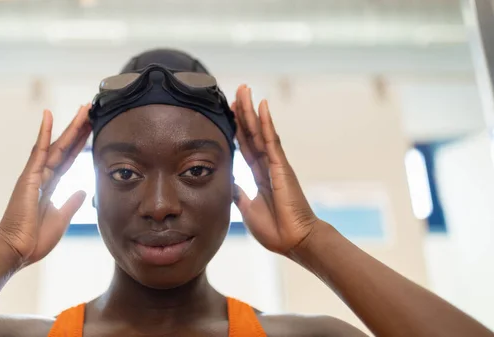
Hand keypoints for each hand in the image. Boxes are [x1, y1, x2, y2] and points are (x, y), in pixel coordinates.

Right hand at [0, 105, 90, 267]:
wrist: (16, 251)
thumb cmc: (34, 239)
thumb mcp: (61, 219)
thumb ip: (72, 203)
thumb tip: (83, 190)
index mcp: (51, 186)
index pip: (70, 159)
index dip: (81, 143)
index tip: (92, 128)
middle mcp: (44, 176)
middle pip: (66, 147)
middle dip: (79, 129)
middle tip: (90, 110)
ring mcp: (36, 175)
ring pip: (57, 145)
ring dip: (70, 127)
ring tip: (84, 110)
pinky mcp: (29, 177)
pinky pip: (39, 151)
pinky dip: (44, 133)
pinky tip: (49, 115)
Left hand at [232, 85, 321, 254]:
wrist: (294, 241)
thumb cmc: (274, 228)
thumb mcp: (246, 208)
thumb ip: (237, 192)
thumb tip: (226, 180)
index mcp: (258, 175)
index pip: (244, 145)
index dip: (236, 127)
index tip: (228, 110)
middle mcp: (266, 164)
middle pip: (251, 132)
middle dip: (242, 111)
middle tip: (237, 89)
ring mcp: (275, 163)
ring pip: (259, 130)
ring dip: (250, 109)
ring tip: (244, 89)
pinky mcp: (281, 166)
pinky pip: (271, 140)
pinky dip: (266, 121)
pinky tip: (261, 105)